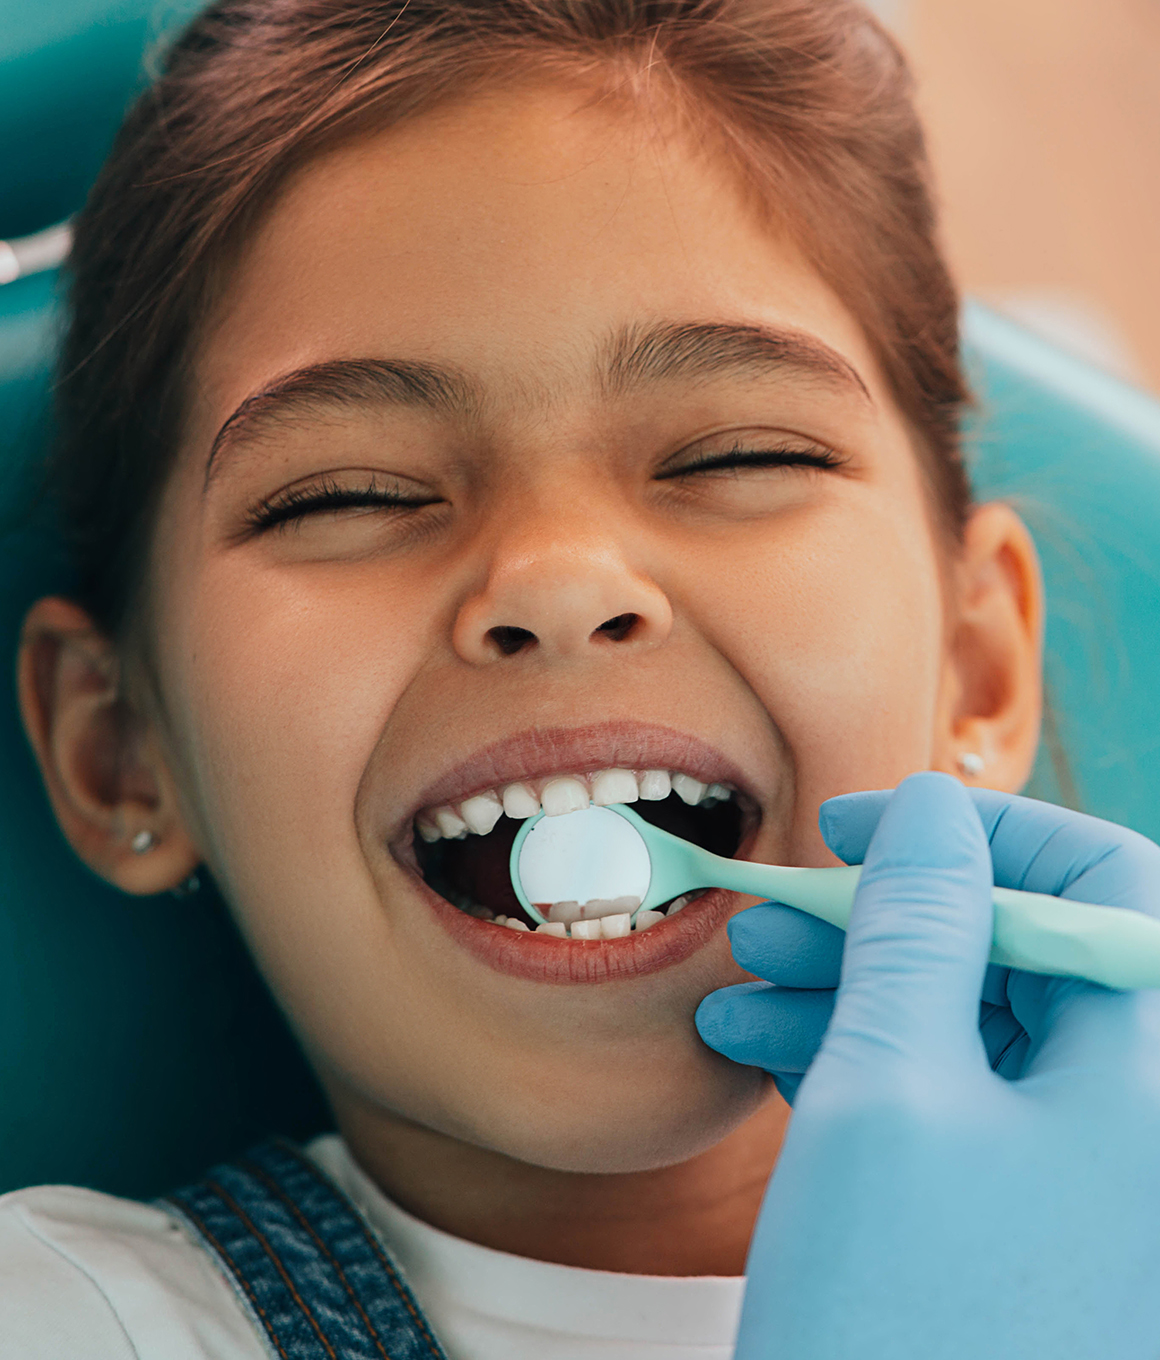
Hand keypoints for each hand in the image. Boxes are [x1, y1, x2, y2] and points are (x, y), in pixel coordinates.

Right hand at [697, 773, 1159, 1357]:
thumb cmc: (907, 1322)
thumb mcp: (891, 1091)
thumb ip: (918, 930)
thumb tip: (932, 813)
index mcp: (1153, 1074)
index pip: (1099, 882)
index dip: (975, 831)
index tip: (860, 824)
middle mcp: (1137, 1121)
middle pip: (1021, 955)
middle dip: (889, 919)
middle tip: (772, 912)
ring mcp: (1083, 1182)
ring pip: (973, 1028)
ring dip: (855, 991)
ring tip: (739, 986)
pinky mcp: (1021, 1228)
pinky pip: (952, 1105)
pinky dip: (861, 1066)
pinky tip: (763, 1052)